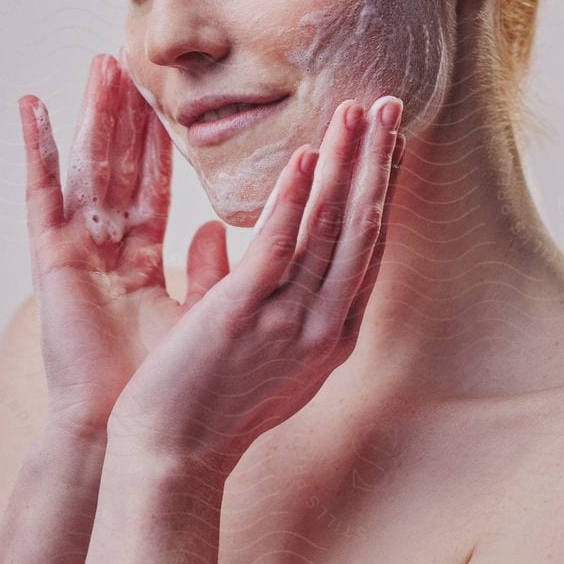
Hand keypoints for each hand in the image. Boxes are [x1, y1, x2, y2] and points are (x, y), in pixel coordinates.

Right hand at [19, 53, 218, 438]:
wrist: (126, 431)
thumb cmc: (161, 384)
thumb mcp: (197, 313)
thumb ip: (207, 270)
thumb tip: (220, 229)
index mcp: (138, 262)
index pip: (151, 187)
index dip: (158, 143)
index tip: (165, 98)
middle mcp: (104, 250)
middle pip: (117, 167)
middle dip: (123, 115)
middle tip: (127, 60)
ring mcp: (75, 251)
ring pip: (87, 168)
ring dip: (91, 116)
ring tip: (98, 64)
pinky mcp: (51, 259)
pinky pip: (42, 194)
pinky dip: (36, 149)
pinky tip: (32, 106)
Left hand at [104, 94, 406, 476]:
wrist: (172, 459)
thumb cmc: (201, 405)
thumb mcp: (232, 341)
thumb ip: (226, 281)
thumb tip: (215, 235)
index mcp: (327, 333)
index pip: (364, 247)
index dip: (378, 189)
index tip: (386, 141)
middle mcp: (321, 326)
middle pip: (362, 228)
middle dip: (377, 162)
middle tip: (391, 104)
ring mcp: (288, 322)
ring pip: (331, 228)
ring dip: (347, 164)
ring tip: (360, 110)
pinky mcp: (245, 316)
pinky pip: (278, 247)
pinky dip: (295, 200)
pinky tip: (307, 158)